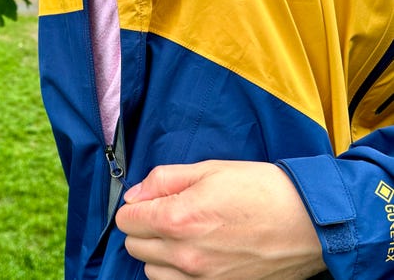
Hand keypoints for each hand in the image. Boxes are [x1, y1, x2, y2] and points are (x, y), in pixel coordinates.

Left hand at [116, 160, 326, 278]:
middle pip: (134, 246)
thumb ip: (163, 180)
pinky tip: (196, 255)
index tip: (150, 202)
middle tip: (168, 216)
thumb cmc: (263, 191)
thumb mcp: (209, 169)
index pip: (127, 220)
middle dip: (144, 229)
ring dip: (159, 254)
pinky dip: (177, 272)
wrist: (311, 222)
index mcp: (178, 218)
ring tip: (184, 237)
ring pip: (152, 271)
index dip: (136, 207)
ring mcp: (201, 278)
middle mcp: (185, 254)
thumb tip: (134, 196)